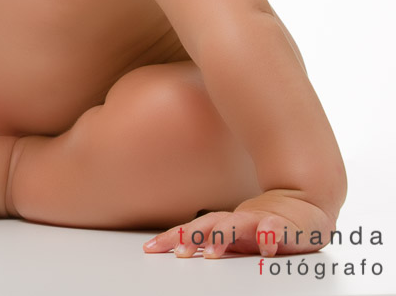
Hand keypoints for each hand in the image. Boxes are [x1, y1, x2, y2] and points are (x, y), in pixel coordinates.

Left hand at [143, 191, 336, 257]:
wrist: (304, 203)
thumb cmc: (264, 223)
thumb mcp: (234, 236)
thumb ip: (210, 242)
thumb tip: (177, 250)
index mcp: (224, 224)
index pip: (193, 230)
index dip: (172, 238)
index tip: (151, 248)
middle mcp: (238, 220)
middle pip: (211, 225)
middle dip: (193, 237)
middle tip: (180, 251)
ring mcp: (261, 221)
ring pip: (240, 226)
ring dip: (225, 236)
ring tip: (213, 251)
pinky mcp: (285, 226)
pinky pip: (278, 231)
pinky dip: (271, 236)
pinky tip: (266, 245)